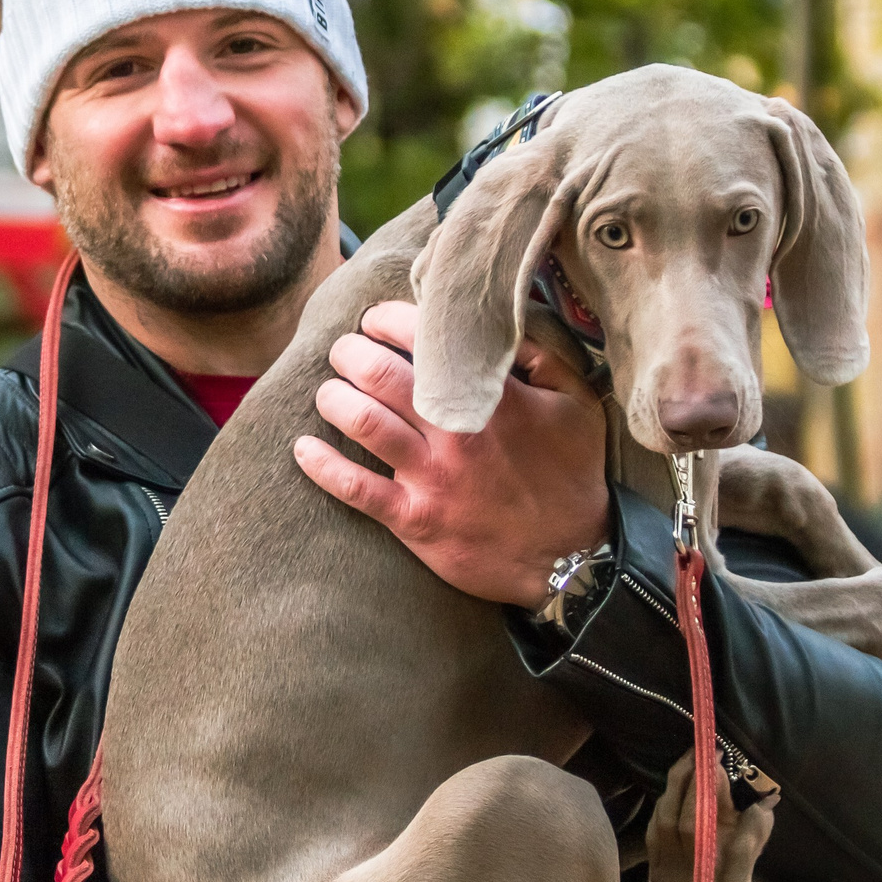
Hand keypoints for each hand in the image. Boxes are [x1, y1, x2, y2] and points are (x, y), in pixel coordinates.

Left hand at [294, 300, 608, 608]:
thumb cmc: (573, 476)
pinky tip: (303, 448)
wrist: (573, 560)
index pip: (423, 339)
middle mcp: (455, 432)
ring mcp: (432, 478)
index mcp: (493, 397)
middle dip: (351, 353)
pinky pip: (356, 488)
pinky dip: (321, 465)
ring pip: (362, 422)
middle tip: (345, 352)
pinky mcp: (415, 519)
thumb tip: (501, 322)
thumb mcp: (577, 404)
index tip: (376, 321)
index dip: (387, 320)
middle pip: (379, 374)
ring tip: (329, 391)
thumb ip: (541, 357)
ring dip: (334, 398)